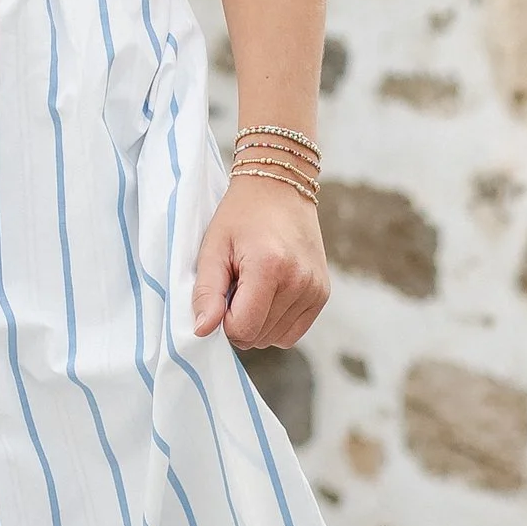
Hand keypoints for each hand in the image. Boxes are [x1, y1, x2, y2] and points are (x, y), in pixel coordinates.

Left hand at [191, 175, 327, 347]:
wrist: (280, 187)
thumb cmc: (241, 215)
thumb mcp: (212, 247)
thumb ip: (206, 292)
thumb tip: (203, 330)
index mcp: (270, 267)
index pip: (243, 329)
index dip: (223, 320)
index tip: (222, 292)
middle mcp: (299, 281)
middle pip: (259, 336)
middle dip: (240, 320)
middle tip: (238, 284)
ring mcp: (316, 288)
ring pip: (275, 339)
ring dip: (258, 322)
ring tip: (254, 285)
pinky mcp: (323, 293)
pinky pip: (293, 332)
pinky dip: (276, 323)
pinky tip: (269, 295)